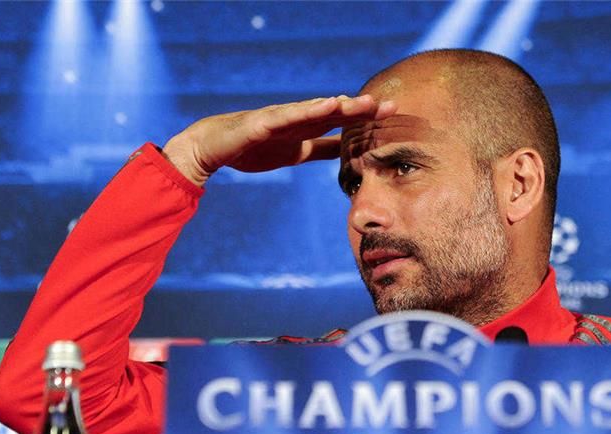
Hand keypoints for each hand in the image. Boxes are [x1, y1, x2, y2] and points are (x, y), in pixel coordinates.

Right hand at [162, 95, 396, 185]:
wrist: (216, 147)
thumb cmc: (256, 146)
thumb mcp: (297, 152)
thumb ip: (322, 149)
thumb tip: (348, 151)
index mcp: (308, 126)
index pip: (343, 121)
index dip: (367, 117)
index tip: (394, 114)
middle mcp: (298, 117)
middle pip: (334, 112)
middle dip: (362, 110)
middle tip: (389, 106)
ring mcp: (281, 118)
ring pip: (314, 110)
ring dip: (340, 106)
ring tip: (363, 104)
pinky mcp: (263, 123)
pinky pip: (287, 116)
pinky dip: (306, 111)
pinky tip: (325, 106)